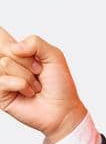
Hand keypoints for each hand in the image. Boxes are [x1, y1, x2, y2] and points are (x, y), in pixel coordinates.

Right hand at [0, 27, 87, 143]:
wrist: (62, 108)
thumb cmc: (59, 84)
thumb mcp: (54, 56)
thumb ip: (36, 43)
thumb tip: (14, 47)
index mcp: (18, 51)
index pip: (0, 36)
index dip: (0, 34)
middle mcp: (7, 63)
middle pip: (4, 48)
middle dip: (27, 60)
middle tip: (38, 71)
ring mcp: (2, 78)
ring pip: (4, 63)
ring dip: (27, 75)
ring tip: (35, 85)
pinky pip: (3, 81)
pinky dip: (22, 85)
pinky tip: (29, 92)